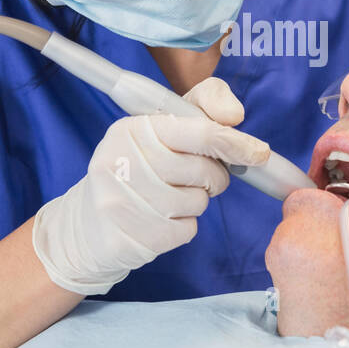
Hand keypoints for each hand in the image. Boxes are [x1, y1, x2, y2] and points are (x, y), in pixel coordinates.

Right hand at [32, 77, 269, 294]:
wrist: (89, 224)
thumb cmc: (137, 167)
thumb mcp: (159, 129)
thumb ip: (201, 109)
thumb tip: (235, 116)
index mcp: (132, 129)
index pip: (199, 132)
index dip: (235, 142)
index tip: (258, 152)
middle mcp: (122, 162)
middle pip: (205, 170)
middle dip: (214, 177)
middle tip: (197, 177)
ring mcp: (124, 203)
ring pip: (199, 202)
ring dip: (196, 202)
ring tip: (170, 197)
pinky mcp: (132, 237)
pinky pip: (187, 229)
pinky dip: (183, 225)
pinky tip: (160, 219)